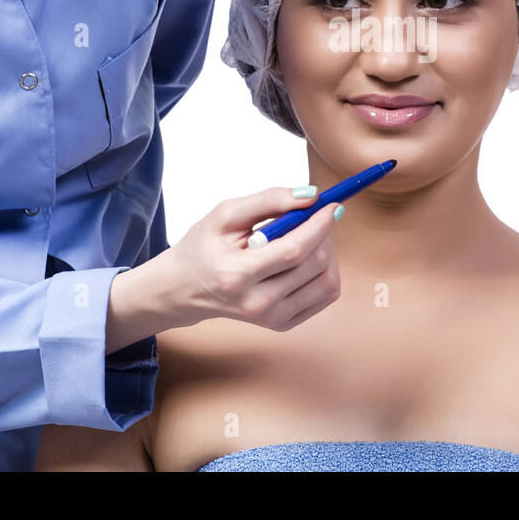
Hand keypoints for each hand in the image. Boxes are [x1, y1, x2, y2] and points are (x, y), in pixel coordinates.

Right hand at [105, 186, 341, 351]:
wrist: (186, 288)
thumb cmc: (205, 246)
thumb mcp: (225, 214)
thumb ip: (268, 200)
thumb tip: (312, 195)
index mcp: (237, 275)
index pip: (293, 251)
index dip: (319, 225)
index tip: (332, 205)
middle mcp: (257, 304)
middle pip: (314, 265)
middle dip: (325, 232)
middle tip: (318, 213)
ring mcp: (272, 319)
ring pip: (327, 282)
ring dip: (328, 251)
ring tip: (309, 235)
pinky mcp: (282, 324)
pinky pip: (325, 296)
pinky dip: (326, 270)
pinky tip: (307, 257)